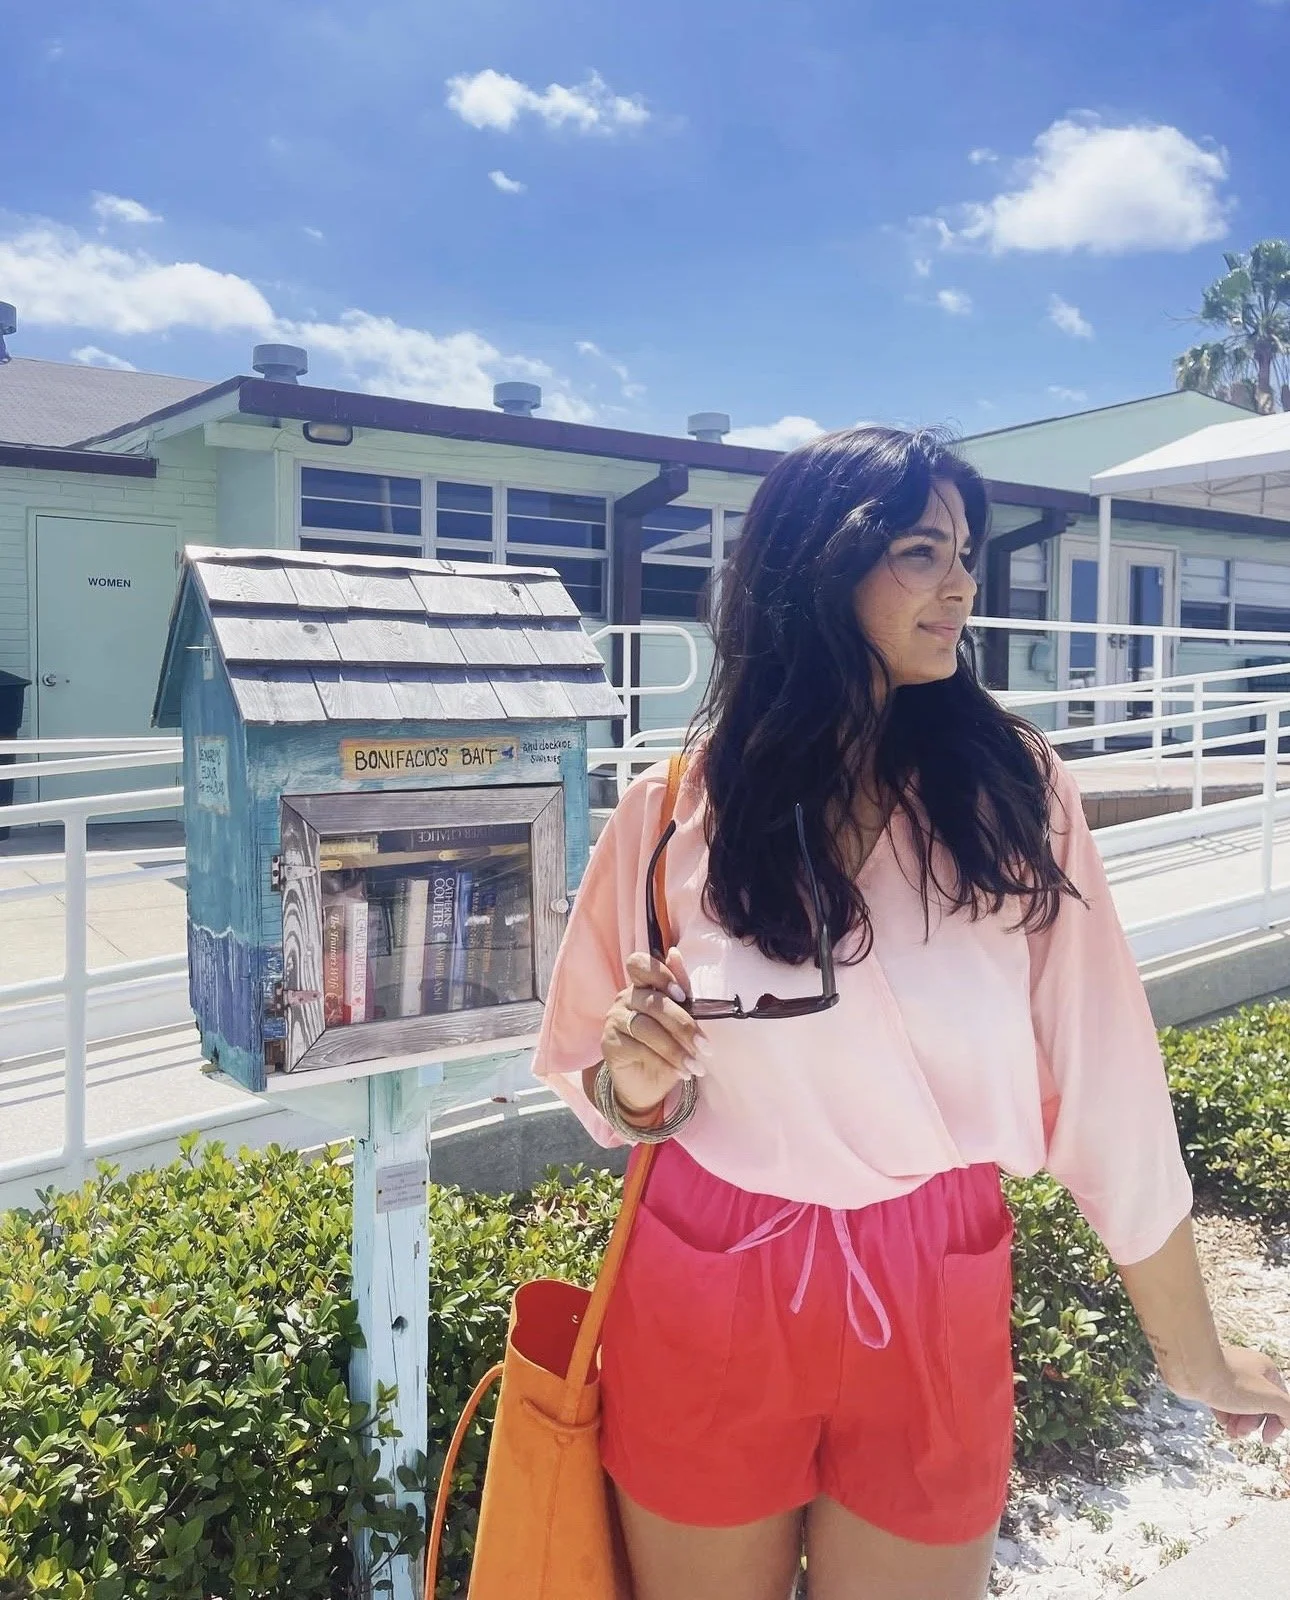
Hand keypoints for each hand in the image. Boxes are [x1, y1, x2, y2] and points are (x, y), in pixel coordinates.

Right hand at [601, 947, 710, 1115]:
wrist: (649, 1083)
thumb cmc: (668, 1044)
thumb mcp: (680, 1018)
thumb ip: (680, 988)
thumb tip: (675, 953)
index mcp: (642, 985)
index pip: (640, 964)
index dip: (660, 975)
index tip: (682, 995)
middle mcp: (625, 998)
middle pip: (652, 1002)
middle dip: (683, 1025)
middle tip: (705, 1046)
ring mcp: (614, 1019)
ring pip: (646, 1028)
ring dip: (676, 1050)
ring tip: (696, 1066)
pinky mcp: (609, 1043)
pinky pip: (637, 1048)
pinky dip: (663, 1062)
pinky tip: (680, 1072)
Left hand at [1173, 1343, 1289, 1443]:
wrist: (1191, 1369)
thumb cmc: (1229, 1381)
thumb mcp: (1269, 1398)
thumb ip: (1287, 1411)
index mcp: (1266, 1369)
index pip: (1280, 1402)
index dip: (1277, 1424)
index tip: (1265, 1440)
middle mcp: (1248, 1368)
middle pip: (1259, 1405)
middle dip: (1252, 1424)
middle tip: (1241, 1434)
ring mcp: (1228, 1373)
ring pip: (1240, 1404)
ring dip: (1238, 1422)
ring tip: (1229, 1431)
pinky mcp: (1211, 1379)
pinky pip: (1223, 1400)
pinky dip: (1223, 1412)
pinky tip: (1219, 1418)